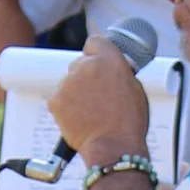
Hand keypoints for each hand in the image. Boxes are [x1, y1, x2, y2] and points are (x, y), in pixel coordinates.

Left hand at [47, 40, 148, 168]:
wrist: (113, 148)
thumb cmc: (129, 123)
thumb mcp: (134, 87)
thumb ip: (118, 71)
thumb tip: (110, 69)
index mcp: (109, 60)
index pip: (94, 42)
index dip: (96, 53)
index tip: (97, 62)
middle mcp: (86, 66)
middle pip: (79, 64)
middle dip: (86, 76)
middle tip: (96, 96)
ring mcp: (68, 83)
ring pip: (68, 82)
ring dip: (75, 93)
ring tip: (90, 112)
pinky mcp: (55, 100)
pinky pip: (59, 98)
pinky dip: (66, 107)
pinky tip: (79, 118)